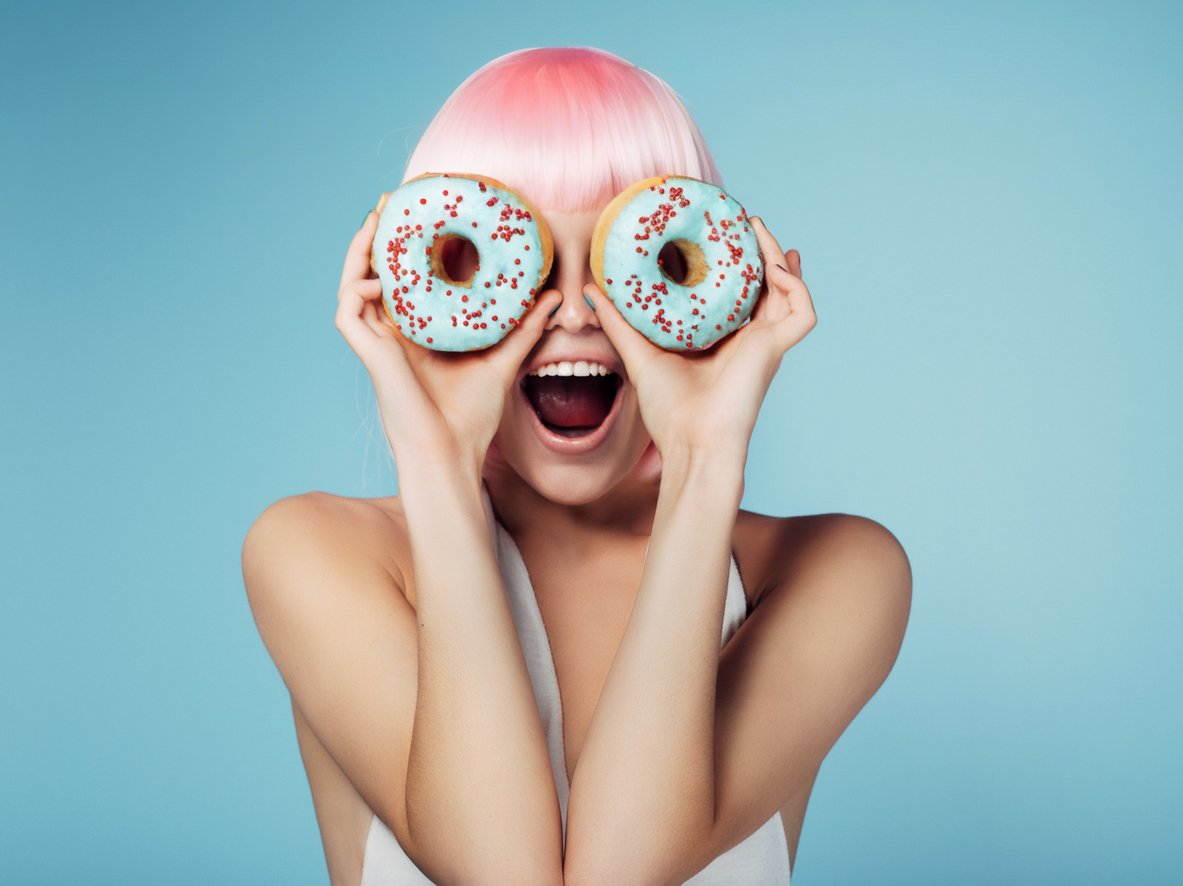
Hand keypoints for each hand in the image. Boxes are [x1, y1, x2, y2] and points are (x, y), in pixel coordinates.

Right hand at [335, 210, 561, 475]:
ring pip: (353, 285)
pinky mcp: (369, 355)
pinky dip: (356, 289)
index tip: (420, 213)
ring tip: (375, 221)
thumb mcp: (504, 362)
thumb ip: (524, 329)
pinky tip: (378, 278)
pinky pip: (348, 313)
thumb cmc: (472, 418)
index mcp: (417, 334)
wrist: (452, 454)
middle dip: (377, 237)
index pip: (405, 281)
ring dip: (359, 252)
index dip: (406, 248)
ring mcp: (377, 344)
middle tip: (390, 201)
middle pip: (374, 275)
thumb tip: (553, 297)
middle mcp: (393, 334)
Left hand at [583, 217, 815, 459]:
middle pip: (767, 285)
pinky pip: (802, 311)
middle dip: (762, 252)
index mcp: (723, 340)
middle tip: (747, 221)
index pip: (736, 294)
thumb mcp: (639, 354)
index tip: (724, 235)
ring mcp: (765, 344)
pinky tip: (778, 267)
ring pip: (789, 290)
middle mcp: (749, 339)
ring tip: (761, 230)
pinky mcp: (776, 350)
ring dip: (780, 258)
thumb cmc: (669, 412)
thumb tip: (592, 289)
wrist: (691, 443)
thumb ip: (619, 322)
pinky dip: (797, 286)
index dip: (736, 266)